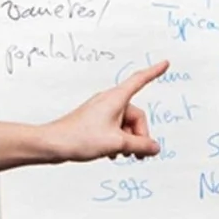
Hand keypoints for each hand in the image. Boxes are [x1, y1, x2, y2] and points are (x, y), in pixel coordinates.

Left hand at [43, 62, 167, 162]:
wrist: (52, 144)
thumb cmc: (79, 138)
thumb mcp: (116, 143)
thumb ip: (140, 145)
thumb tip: (155, 147)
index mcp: (116, 99)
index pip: (139, 80)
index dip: (154, 72)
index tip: (165, 63)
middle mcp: (110, 102)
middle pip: (136, 116)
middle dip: (139, 135)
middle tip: (137, 154)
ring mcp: (102, 112)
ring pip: (126, 125)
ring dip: (128, 141)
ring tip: (122, 154)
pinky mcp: (95, 122)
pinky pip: (115, 129)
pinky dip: (118, 141)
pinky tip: (112, 154)